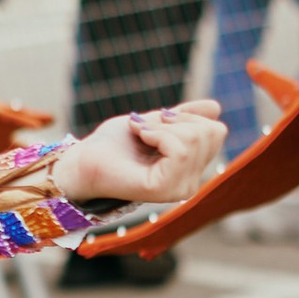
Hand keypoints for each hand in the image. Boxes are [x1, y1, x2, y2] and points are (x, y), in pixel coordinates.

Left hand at [51, 102, 227, 208]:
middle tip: (145, 129)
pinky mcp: (164, 190)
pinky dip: (158, 134)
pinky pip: (180, 150)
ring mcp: (179, 189)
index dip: (187, 116)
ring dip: (162, 126)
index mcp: (190, 170)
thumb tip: (216, 107)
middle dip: (176, 120)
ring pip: (196, 138)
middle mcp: (189, 184)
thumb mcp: (154, 122)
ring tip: (140, 134)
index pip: (217, 130)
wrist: (81, 161)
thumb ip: (183, 117)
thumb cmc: (111, 144)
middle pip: (212, 132)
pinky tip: (141, 138)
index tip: (157, 121)